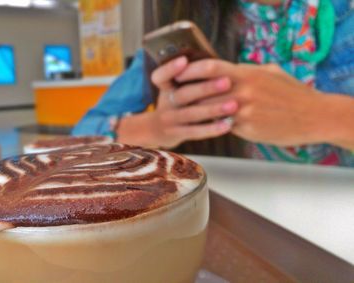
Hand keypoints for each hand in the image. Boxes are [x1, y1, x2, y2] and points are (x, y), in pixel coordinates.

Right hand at [145, 57, 237, 147]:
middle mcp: (166, 102)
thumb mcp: (174, 88)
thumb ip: (190, 77)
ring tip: (234, 105)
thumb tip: (216, 62)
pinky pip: (195, 132)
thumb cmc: (176, 102)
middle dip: (205, 88)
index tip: (184, 60)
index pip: (160, 75)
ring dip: (213, 109)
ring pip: (191, 114)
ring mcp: (169, 119)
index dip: (170, 68)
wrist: (158, 130)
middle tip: (227, 82)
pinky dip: (212, 128)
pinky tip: (228, 125)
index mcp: (166, 87)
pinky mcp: (176, 134)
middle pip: (183, 94)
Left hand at [175, 59, 328, 145]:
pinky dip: (213, 125)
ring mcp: (243, 110)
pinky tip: (206, 127)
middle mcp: (242, 90)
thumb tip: (230, 70)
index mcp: (246, 73)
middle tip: (172, 98)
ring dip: (195, 112)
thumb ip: (246, 71)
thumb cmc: (292, 93)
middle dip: (185, 94)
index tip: (178, 73)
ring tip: (183, 114)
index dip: (190, 70)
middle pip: (202, 91)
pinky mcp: (246, 128)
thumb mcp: (270, 73)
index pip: (209, 67)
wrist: (312, 116)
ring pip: (208, 111)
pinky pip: (222, 126)